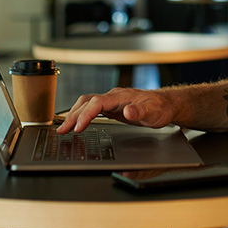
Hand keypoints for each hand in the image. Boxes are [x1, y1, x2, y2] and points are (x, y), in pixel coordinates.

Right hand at [55, 87, 175, 133]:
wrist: (165, 104)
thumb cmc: (160, 108)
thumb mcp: (154, 112)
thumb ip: (140, 111)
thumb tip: (128, 111)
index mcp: (121, 96)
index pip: (97, 102)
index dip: (86, 114)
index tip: (78, 127)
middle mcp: (113, 96)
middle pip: (87, 102)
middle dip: (73, 116)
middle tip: (62, 130)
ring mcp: (111, 101)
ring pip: (86, 103)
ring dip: (73, 114)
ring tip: (63, 128)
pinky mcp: (110, 106)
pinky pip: (90, 108)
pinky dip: (80, 114)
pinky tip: (76, 123)